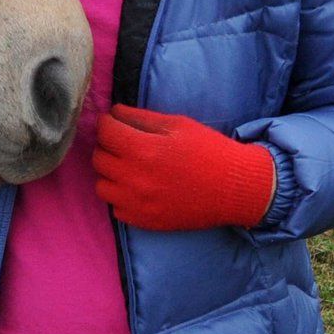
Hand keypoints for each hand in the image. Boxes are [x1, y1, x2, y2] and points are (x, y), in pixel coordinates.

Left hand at [91, 106, 277, 231]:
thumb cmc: (209, 151)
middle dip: (107, 145)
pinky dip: (122, 197)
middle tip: (124, 142)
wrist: (234, 189)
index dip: (107, 123)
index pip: (105, 132)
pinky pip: (115, 208)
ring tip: (129, 167)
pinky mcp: (143, 221)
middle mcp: (135, 179)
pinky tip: (139, 188)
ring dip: (110, 173)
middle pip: (98, 158)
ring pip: (101, 185)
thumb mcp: (178, 125)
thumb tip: (114, 112)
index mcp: (144, 150)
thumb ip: (141, 118)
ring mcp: (137, 204)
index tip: (115, 122)